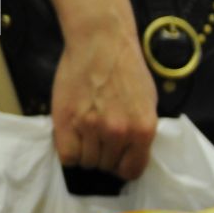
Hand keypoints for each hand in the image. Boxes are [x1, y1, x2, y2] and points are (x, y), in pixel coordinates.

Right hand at [50, 21, 159, 179]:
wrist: (101, 42)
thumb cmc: (126, 68)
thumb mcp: (147, 102)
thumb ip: (139, 131)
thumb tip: (130, 153)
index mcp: (143, 130)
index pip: (131, 170)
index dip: (122, 166)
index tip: (116, 158)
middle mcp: (119, 133)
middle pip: (106, 166)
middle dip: (102, 155)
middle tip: (98, 137)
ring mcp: (91, 128)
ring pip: (86, 162)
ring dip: (84, 152)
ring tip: (84, 132)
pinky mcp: (67, 121)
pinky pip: (67, 156)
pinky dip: (68, 150)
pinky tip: (71, 135)